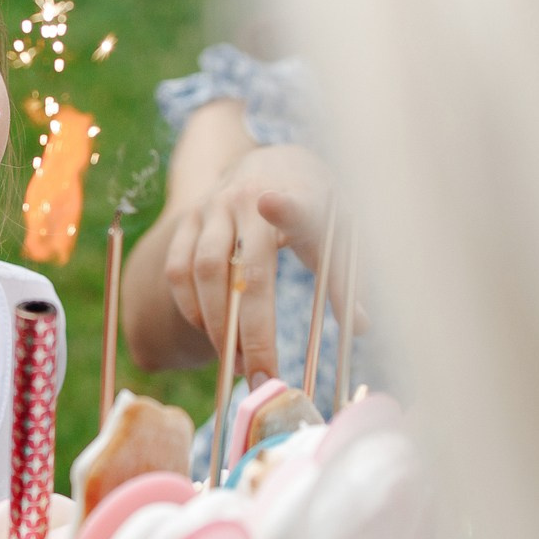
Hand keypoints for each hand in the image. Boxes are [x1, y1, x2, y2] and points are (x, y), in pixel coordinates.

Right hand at [152, 141, 347, 385]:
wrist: (271, 162)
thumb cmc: (312, 204)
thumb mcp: (338, 229)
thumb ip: (344, 276)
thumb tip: (361, 327)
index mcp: (293, 196)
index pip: (290, 203)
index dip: (283, 207)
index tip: (272, 204)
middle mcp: (245, 200)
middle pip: (239, 269)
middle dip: (248, 331)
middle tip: (261, 376)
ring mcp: (210, 209)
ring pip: (201, 273)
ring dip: (217, 326)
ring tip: (236, 363)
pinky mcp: (187, 220)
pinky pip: (177, 271)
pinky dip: (191, 309)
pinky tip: (211, 335)